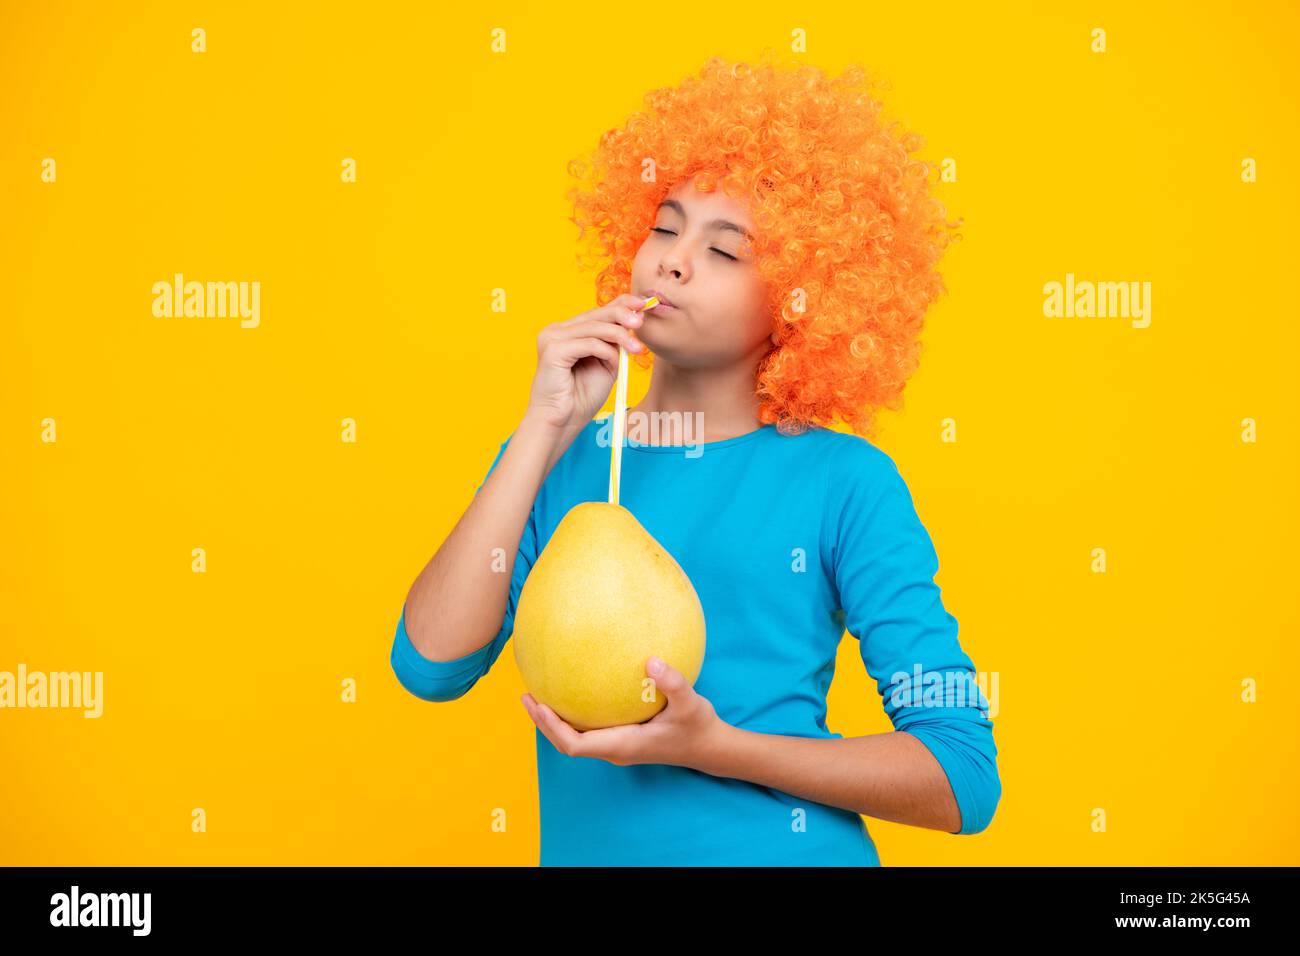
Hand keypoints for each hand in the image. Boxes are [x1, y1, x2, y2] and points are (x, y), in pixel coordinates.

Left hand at [520, 656, 726, 770]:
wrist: (709, 747)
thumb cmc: (698, 727)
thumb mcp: (691, 703)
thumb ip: (673, 684)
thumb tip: (651, 661)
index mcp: (623, 745)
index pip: (574, 745)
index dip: (552, 727)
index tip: (537, 704)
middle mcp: (615, 749)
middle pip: (567, 742)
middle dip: (544, 722)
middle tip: (526, 695)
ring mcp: (618, 746)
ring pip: (576, 738)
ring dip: (555, 720)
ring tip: (539, 694)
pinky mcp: (623, 739)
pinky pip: (589, 730)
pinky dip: (573, 716)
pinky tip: (573, 691)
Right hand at [524, 293, 652, 433]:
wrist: (561, 423)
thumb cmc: (581, 398)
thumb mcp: (605, 364)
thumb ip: (614, 344)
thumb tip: (633, 321)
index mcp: (567, 332)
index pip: (596, 311)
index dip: (621, 304)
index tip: (642, 306)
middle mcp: (556, 331)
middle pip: (595, 313)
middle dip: (622, 314)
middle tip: (641, 322)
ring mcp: (552, 338)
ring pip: (594, 327)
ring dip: (620, 336)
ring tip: (637, 350)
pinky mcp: (552, 350)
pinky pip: (589, 343)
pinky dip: (606, 352)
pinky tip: (614, 364)